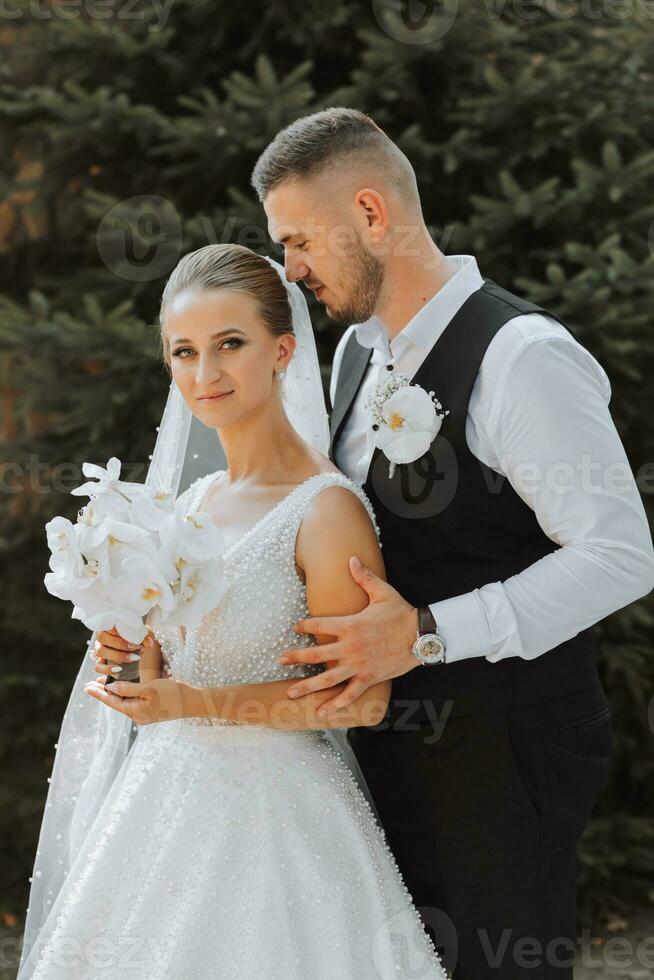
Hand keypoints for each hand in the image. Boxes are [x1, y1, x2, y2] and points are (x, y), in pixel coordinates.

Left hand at [83, 674, 188, 725]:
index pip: (111, 702)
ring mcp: (145, 715)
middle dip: (104, 692)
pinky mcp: (151, 711)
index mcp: (135, 712)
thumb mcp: (149, 688)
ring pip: (125, 702)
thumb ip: (128, 688)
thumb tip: (111, 687)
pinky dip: (126, 693)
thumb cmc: (173, 694)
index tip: (87, 687)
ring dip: (115, 692)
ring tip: (103, 684)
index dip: (98, 693)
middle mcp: (137, 717)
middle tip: (91, 683)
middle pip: (117, 702)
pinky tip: (123, 687)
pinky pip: (133, 702)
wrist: (193, 703)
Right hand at [92, 626, 162, 681]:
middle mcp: (102, 637)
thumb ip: (146, 635)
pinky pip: (98, 667)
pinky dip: (107, 669)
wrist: (136, 651)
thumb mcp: (143, 635)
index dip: (120, 630)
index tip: (134, 636)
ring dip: (117, 655)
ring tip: (133, 658)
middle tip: (135, 647)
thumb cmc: (137, 639)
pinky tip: (119, 669)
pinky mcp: (99, 663)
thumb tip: (148, 642)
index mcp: (109, 626)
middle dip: (120, 643)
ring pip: (100, 651)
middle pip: (102, 637)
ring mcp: (99, 650)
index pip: (108, 624)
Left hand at [278, 555, 419, 716]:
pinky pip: (350, 694)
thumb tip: (351, 558)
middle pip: (316, 655)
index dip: (304, 626)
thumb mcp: (382, 592)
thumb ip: (363, 577)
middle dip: (296, 658)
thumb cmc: (401, 613)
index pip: (319, 625)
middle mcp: (350, 647)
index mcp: (350, 625)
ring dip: (307, 686)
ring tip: (291, 692)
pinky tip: (322, 712)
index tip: (295, 627)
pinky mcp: (369, 678)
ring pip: (327, 679)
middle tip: (281, 660)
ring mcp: (358, 665)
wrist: (421, 635)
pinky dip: (335, 705)